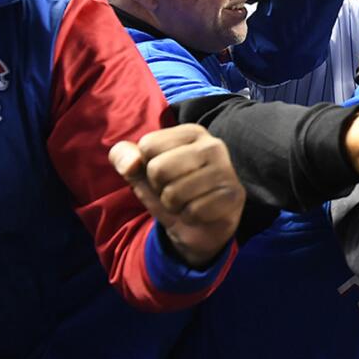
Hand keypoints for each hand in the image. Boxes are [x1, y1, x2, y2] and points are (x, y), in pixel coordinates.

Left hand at [109, 125, 245, 267]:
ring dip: (174, 206)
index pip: (147, 145)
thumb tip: (131, 164)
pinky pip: (193, 212)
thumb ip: (124, 157)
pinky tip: (201, 212)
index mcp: (191, 133)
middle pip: (158, 168)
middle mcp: (212, 145)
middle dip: (159, 189)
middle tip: (175, 191)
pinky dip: (190, 217)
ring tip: (187, 202)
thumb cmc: (170, 190)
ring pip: (174, 194)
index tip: (164, 174)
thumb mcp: (140, 172)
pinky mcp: (234, 195)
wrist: (199, 225)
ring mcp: (226, 169)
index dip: (146, 167)